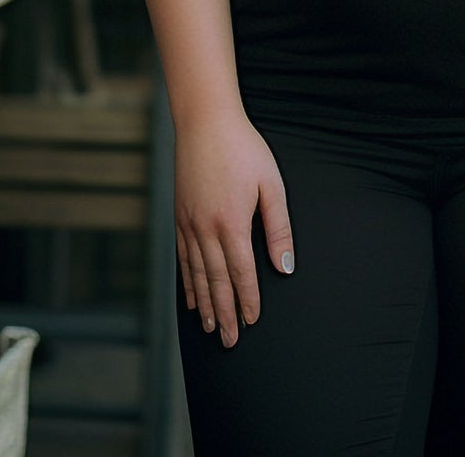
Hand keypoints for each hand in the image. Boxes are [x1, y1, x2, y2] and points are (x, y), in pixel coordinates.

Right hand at [174, 110, 295, 347]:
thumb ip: (279, 228)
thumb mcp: (271, 184)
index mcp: (232, 223)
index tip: (252, 321)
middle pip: (216, 281)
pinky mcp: (179, 216)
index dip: (248, 299)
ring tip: (210, 328)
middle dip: (225, 313)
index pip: (241, 272)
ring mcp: (188, 224)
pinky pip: (183, 258)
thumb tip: (285, 267)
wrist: (205, 122)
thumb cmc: (244, 149)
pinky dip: (188, 282)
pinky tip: (191, 297)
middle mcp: (205, 229)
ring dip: (205, 304)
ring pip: (197, 275)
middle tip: (230, 341)